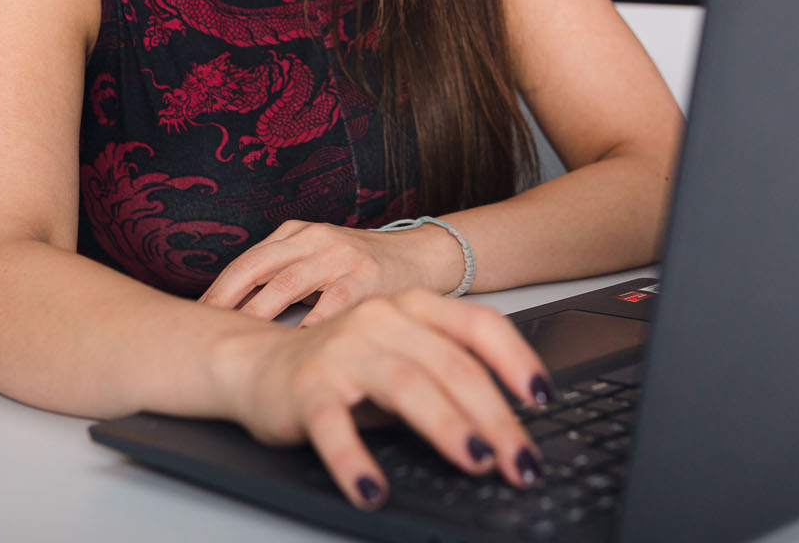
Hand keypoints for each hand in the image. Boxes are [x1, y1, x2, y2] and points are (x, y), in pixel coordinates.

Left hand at [198, 219, 461, 325]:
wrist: (422, 257)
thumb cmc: (361, 268)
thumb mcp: (318, 259)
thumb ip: (283, 276)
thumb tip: (232, 316)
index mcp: (297, 233)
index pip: (246, 261)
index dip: (217, 290)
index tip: (193, 318)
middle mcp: (314, 238)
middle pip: (257, 268)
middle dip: (226, 301)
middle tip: (203, 332)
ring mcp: (340, 255)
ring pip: (286, 284)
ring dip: (257, 314)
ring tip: (237, 340)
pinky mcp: (366, 277)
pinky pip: (329, 305)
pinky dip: (308, 326)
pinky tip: (292, 347)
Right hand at [221, 289, 554, 509]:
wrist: (254, 363)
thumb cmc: (341, 366)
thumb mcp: (403, 360)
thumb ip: (447, 379)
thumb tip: (509, 427)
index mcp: (412, 308)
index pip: (478, 326)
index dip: (516, 360)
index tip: (543, 399)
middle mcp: (380, 320)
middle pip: (451, 365)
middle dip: (494, 416)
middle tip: (520, 460)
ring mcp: (342, 351)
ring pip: (406, 386)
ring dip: (446, 427)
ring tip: (477, 462)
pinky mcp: (306, 389)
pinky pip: (334, 427)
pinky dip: (355, 461)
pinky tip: (373, 489)